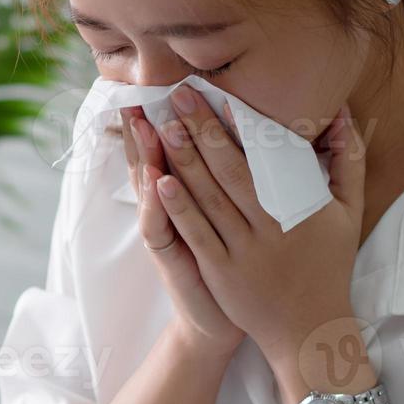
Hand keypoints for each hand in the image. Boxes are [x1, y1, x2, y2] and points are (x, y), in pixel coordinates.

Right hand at [119, 106, 244, 361]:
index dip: (171, 117)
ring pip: (151, 186)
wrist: (221, 319)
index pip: (175, 147)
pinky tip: (157, 181)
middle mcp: (170, 207)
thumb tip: (259, 138)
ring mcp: (166, 230)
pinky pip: (159, 226)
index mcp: (191, 193)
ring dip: (146, 155)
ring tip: (144, 123)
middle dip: (150, 125)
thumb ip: (241, 180)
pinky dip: (157, 205)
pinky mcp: (169, 256)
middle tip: (145, 90)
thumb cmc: (234, 267)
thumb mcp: (232, 221)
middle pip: (153, 157)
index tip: (172, 83)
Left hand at [143, 87, 366, 373]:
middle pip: (229, 171)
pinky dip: (179, 207)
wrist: (309, 329)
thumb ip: (348, 160)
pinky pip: (196, 234)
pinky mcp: (220, 273)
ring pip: (208, 198)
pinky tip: (160, 180)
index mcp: (299, 208)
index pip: (262, 158)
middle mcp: (269, 228)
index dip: (237, 127)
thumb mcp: (348, 212)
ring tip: (163, 126)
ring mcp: (242, 251)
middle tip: (178, 94)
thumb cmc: (328, 265)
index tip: (218, 95)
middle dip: (201, 130)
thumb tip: (342, 113)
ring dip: (183, 160)